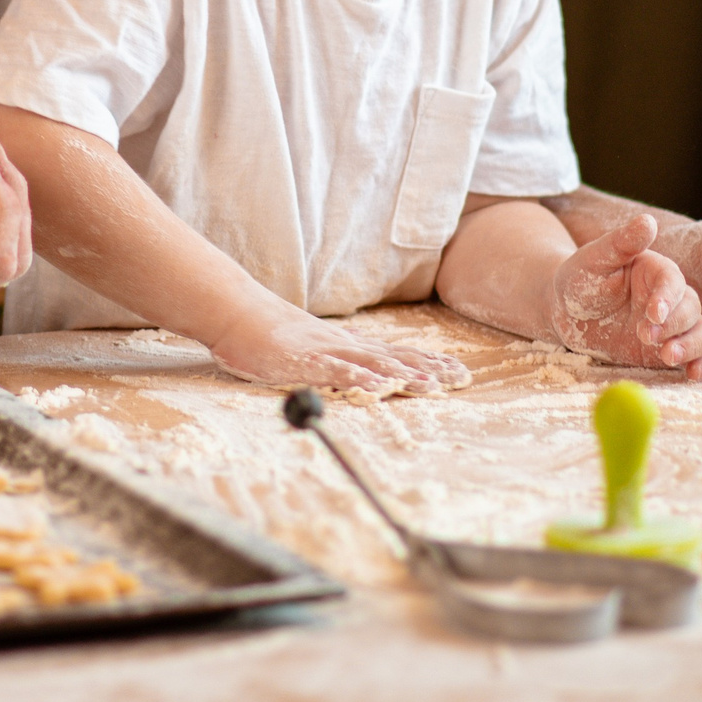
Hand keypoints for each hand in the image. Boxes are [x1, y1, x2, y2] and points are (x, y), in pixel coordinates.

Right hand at [202, 306, 471, 396]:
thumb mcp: (315, 345)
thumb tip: (365, 362)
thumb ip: (340, 356)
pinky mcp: (306, 361)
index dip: (427, 362)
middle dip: (429, 370)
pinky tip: (381, 389)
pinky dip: (362, 380)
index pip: (395, 353)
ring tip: (434, 388)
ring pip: (374, 364)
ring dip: (406, 376)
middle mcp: (345, 346)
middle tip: (462, 380)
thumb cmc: (271, 332)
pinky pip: (339, 372)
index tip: (458, 371)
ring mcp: (327, 352)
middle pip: (394, 358)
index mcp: (348, 344)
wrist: (239, 312)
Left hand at [544, 215, 701, 380]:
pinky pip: (699, 357)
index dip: (666, 298)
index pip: (673, 282)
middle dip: (673, 325)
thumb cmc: (580, 281)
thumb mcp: (594, 260)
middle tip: (644, 337)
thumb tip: (647, 221)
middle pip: (691, 309)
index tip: (652, 313)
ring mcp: (674, 325)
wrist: (569, 315)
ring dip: (692, 347)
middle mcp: (671, 297)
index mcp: (656, 270)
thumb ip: (621, 242)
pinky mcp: (672, 348)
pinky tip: (691, 375)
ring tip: (667, 357)